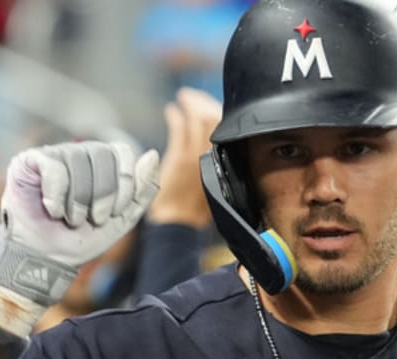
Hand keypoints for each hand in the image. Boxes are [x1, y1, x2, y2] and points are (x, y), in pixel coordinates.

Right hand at [0, 141, 159, 267]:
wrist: (47, 259)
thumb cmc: (82, 238)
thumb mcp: (122, 219)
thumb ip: (142, 190)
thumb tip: (153, 155)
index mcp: (103, 164)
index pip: (123, 152)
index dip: (124, 183)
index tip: (114, 212)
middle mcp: (79, 153)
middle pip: (103, 154)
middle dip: (103, 195)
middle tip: (93, 219)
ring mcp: (54, 154)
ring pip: (78, 160)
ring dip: (78, 201)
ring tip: (70, 219)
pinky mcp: (29, 161)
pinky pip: (53, 167)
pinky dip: (56, 196)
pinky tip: (52, 210)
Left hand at [149, 87, 221, 227]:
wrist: (178, 223)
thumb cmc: (193, 207)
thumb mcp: (213, 183)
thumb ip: (215, 160)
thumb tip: (213, 138)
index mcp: (225, 162)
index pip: (225, 126)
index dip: (218, 110)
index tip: (210, 103)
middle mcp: (212, 157)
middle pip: (213, 118)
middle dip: (202, 102)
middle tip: (193, 96)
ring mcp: (195, 157)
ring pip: (197, 120)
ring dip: (189, 105)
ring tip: (183, 98)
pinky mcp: (178, 160)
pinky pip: (179, 130)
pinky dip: (175, 116)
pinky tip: (171, 111)